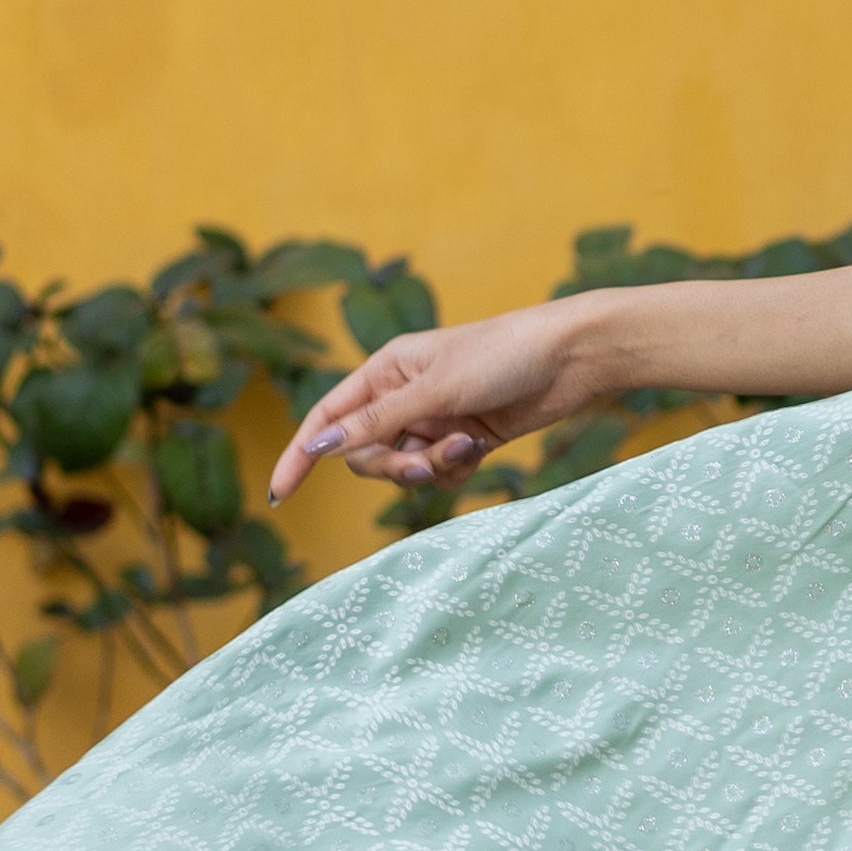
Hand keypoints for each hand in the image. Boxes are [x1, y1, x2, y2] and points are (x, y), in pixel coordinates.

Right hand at [268, 300, 626, 502]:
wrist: (571, 359)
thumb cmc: (504, 355)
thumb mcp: (437, 389)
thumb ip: (378, 421)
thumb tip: (320, 445)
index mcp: (384, 371)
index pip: (327, 418)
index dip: (301, 456)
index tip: (280, 495)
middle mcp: (402, 397)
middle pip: (364, 455)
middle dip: (391, 467)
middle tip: (424, 464)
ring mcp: (433, 422)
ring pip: (403, 469)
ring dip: (429, 468)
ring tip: (466, 447)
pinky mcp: (464, 441)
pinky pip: (439, 474)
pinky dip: (454, 470)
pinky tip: (478, 448)